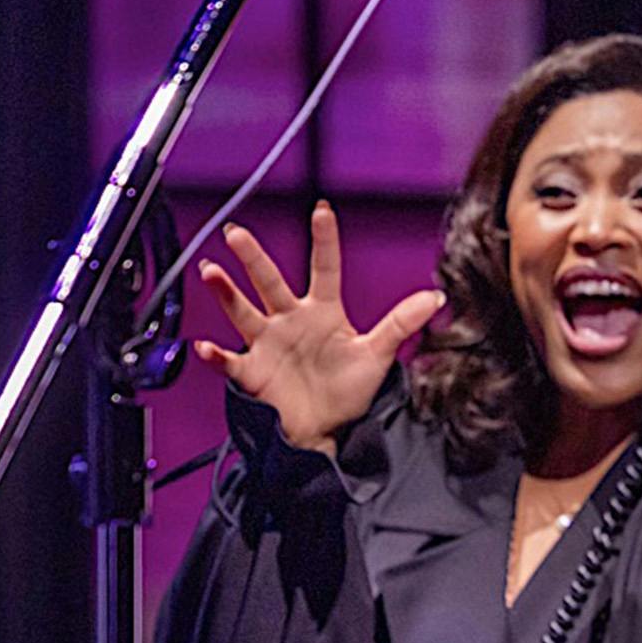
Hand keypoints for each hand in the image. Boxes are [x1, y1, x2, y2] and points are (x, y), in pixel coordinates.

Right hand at [191, 200, 445, 454]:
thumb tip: (435, 297)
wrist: (325, 432)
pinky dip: (216, 355)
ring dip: (226, 293)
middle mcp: (290, 321)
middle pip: (270, 282)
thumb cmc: (348, 392)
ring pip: (243, 312)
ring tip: (211, 272)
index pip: (324, 268)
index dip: (324, 240)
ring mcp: (268, 344)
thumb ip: (401, 324)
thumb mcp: (378, 356)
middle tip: (236, 233)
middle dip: (253, 258)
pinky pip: (230, 361)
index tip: (322, 209)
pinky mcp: (252, 372)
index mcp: (323, 312)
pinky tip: (206, 346)